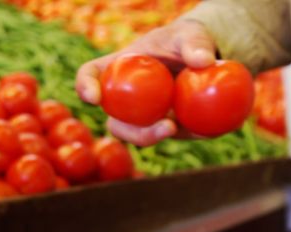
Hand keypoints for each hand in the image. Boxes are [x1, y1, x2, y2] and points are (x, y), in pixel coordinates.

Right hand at [75, 20, 215, 146]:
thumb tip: (203, 61)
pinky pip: (171, 137)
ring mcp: (144, 117)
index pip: (91, 74)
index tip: (93, 98)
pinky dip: (184, 135)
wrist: (205, 58)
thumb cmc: (188, 40)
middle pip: (115, 122)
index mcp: (118, 68)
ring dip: (152, 137)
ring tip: (176, 128)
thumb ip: (195, 43)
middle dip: (130, 131)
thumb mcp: (192, 34)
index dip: (85, 86)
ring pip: (139, 136)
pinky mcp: (166, 128)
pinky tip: (203, 130)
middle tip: (162, 125)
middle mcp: (125, 98)